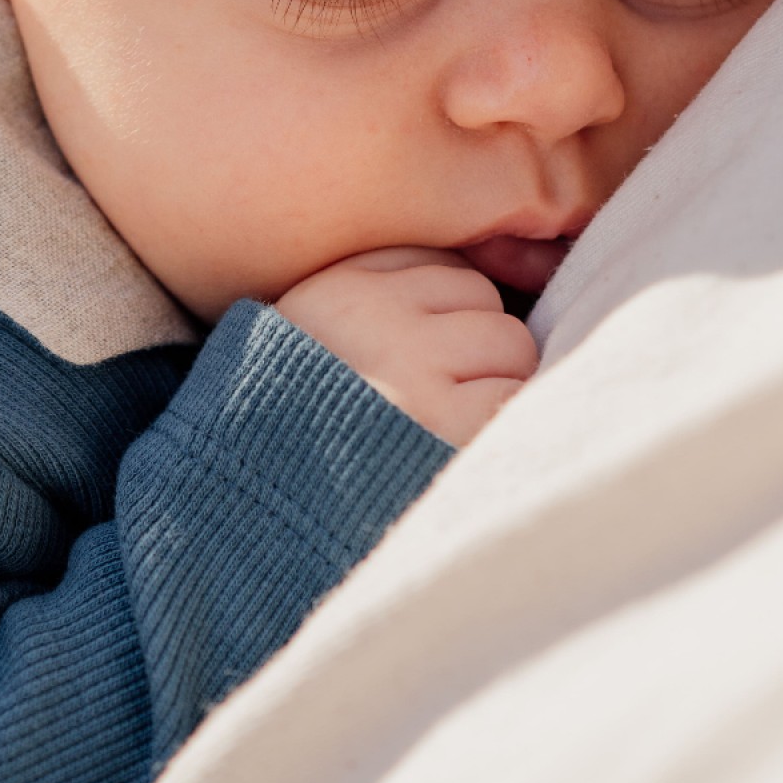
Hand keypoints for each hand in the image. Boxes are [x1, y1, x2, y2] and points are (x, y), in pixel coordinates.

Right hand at [275, 247, 538, 446]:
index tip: (414, 357)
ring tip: (446, 426)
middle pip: (478, 294)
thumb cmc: (301, 441)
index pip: (432, 262)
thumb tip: (477, 287)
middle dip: (474, 345)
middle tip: (435, 398)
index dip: (440, 313)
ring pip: (510, 341)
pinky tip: (458, 450)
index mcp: (334, 289)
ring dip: (497, 384)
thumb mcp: (311, 348)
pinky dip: (500, 426)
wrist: (269, 520)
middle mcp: (371, 314)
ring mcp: (411, 363)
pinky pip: (514, 395)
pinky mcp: (447, 418)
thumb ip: (375, 310)